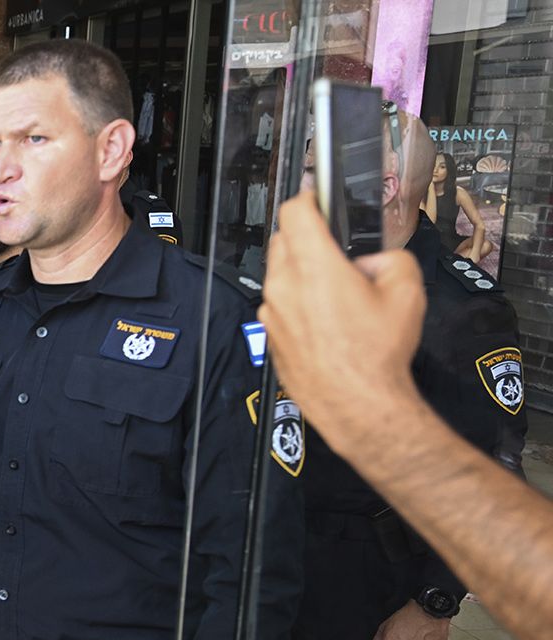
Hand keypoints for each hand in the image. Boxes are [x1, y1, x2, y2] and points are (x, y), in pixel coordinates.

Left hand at [259, 193, 427, 450]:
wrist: (357, 404)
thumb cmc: (377, 353)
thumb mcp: (407, 293)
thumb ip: (390, 259)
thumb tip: (372, 261)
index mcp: (313, 266)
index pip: (295, 212)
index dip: (308, 198)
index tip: (319, 198)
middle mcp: (284, 286)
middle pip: (283, 240)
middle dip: (306, 234)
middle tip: (335, 244)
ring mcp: (271, 312)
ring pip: (279, 273)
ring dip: (300, 269)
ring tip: (336, 286)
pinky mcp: (270, 335)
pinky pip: (278, 303)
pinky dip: (296, 299)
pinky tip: (325, 316)